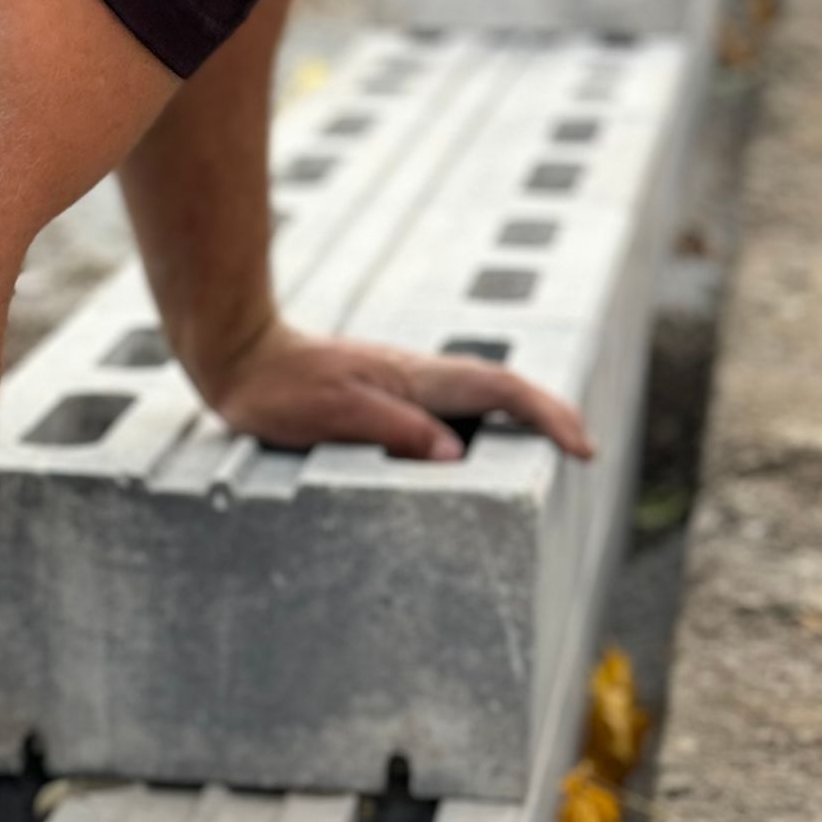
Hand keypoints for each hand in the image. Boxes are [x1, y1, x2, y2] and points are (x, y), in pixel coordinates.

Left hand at [204, 319, 593, 461]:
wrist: (240, 360)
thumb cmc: (280, 389)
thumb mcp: (335, 413)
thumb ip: (396, 430)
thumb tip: (454, 456)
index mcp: (417, 378)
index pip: (502, 390)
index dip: (547, 416)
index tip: (581, 447)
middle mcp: (421, 379)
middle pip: (503, 394)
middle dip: (548, 419)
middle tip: (582, 453)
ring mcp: (407, 388)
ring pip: (478, 405)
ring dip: (517, 427)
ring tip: (546, 461)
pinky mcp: (390, 401)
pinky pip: (450, 416)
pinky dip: (479, 433)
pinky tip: (477, 461)